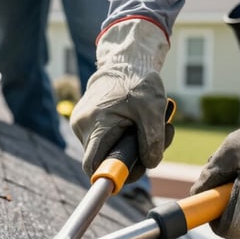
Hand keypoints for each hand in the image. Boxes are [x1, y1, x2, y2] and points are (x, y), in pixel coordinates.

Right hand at [70, 19, 170, 181]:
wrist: (123, 62)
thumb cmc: (137, 81)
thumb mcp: (152, 108)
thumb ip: (153, 139)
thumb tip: (150, 164)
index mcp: (95, 124)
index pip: (93, 166)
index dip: (111, 176)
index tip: (131, 174)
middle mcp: (82, 126)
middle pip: (104, 159)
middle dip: (132, 157)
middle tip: (157, 143)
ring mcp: (82, 124)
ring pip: (107, 150)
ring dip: (130, 146)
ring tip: (149, 126)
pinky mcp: (87, 121)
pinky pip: (105, 140)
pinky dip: (123, 137)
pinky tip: (137, 123)